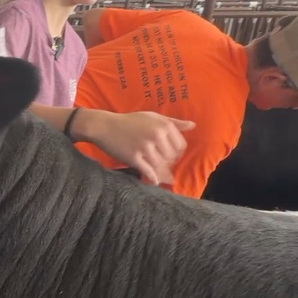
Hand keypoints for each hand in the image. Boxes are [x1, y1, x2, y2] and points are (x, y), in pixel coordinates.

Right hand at [73, 110, 195, 185]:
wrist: (105, 126)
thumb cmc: (130, 121)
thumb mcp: (152, 117)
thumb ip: (173, 122)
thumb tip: (193, 126)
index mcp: (164, 125)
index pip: (180, 146)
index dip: (176, 152)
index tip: (169, 154)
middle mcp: (156, 135)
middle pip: (171, 157)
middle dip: (167, 161)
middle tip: (160, 161)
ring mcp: (145, 147)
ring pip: (161, 165)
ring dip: (160, 169)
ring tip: (155, 168)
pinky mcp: (134, 158)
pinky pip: (148, 172)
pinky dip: (153, 178)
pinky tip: (154, 181)